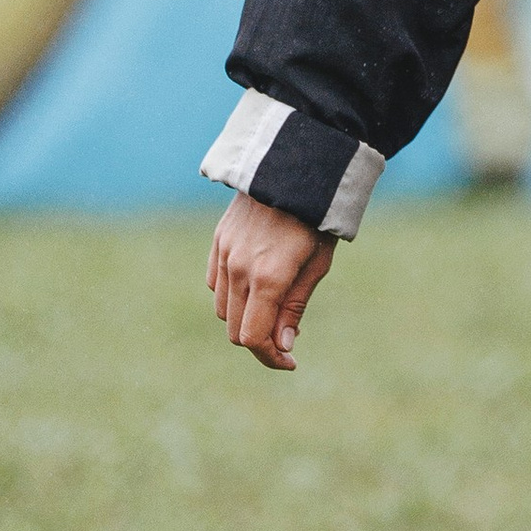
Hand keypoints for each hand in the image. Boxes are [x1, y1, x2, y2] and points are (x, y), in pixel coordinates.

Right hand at [207, 190, 336, 371]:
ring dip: (244, 319)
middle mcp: (239, 269)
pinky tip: (254, 288)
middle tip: (284, 343)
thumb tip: (283, 346)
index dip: (270, 358)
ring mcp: (224, 255)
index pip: (253, 338)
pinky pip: (214, 283)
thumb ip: (295, 307)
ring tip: (272, 311)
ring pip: (222, 309)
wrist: (294, 168)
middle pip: (234, 329)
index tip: (290, 362)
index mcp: (269, 278)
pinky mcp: (218, 242)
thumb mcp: (317, 265)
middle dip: (259, 343)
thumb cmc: (315, 219)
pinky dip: (231, 295)